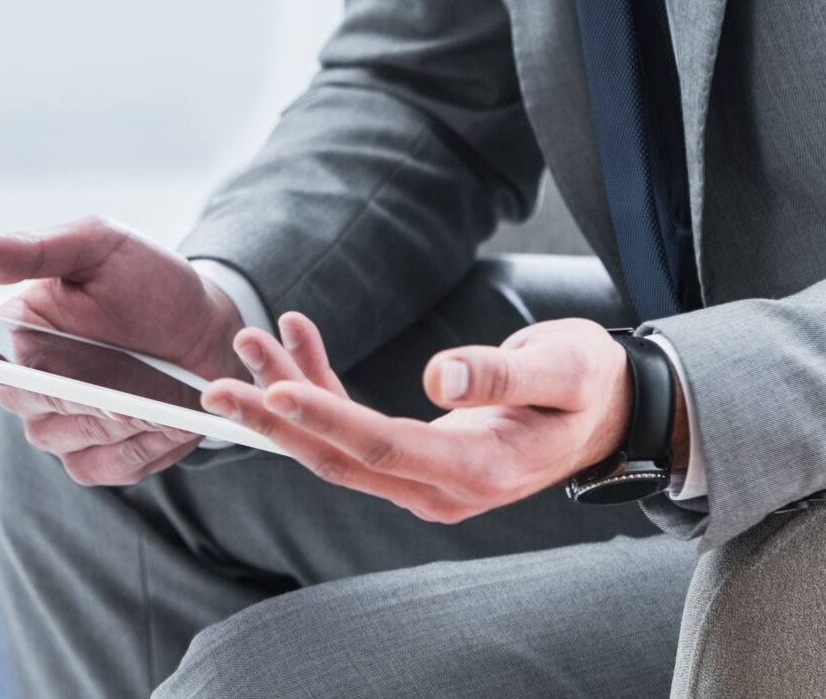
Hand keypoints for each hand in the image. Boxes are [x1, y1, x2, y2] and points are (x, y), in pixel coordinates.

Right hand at [0, 217, 247, 485]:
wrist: (206, 329)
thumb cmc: (148, 281)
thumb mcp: (99, 245)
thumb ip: (34, 250)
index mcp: (18, 328)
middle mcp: (28, 383)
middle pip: (22, 399)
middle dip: (71, 388)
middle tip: (118, 376)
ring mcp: (59, 427)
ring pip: (63, 437)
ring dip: (113, 416)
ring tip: (158, 389)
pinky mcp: (94, 460)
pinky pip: (100, 467)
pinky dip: (137, 446)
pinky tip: (165, 417)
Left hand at [198, 313, 634, 521]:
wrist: (611, 410)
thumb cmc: (590, 383)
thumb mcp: (563, 369)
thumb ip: (502, 375)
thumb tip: (440, 377)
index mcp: (478, 471)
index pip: (383, 448)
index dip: (324, 419)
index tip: (273, 389)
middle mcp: (441, 488)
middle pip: (340, 459)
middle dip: (275, 420)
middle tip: (215, 386)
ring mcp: (425, 479)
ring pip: (336, 445)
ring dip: (286, 395)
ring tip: (248, 339)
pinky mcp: (416, 456)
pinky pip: (352, 427)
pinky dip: (321, 383)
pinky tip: (296, 338)